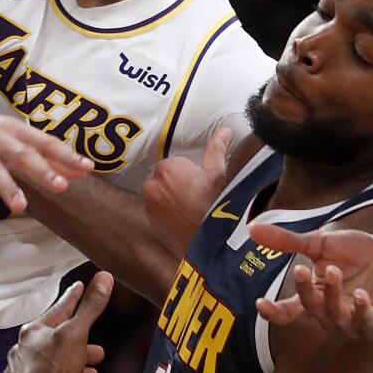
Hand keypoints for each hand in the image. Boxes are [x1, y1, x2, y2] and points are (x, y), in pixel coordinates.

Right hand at [0, 62, 92, 218]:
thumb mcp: (12, 136)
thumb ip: (43, 155)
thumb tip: (78, 171)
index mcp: (13, 132)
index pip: (44, 143)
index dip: (65, 155)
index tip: (87, 168)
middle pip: (21, 154)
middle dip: (42, 170)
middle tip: (60, 187)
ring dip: (6, 186)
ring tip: (20, 205)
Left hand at [6, 272, 111, 372]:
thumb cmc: (56, 369)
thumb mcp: (78, 332)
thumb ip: (91, 306)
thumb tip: (104, 277)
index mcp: (32, 331)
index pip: (58, 309)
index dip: (73, 298)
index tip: (80, 288)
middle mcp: (21, 350)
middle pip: (55, 339)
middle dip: (78, 340)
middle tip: (96, 345)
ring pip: (51, 363)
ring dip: (73, 363)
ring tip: (92, 368)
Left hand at [143, 127, 231, 252]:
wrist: (209, 242)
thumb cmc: (215, 205)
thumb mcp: (218, 174)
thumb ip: (216, 148)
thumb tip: (224, 130)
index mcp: (167, 168)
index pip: (177, 164)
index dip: (192, 175)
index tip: (202, 187)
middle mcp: (152, 184)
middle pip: (166, 179)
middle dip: (179, 185)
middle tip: (198, 199)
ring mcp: (148, 205)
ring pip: (161, 195)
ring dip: (172, 199)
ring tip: (192, 211)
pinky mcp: (149, 222)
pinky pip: (158, 211)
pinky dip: (167, 213)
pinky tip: (183, 220)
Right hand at [248, 224, 372, 338]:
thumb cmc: (355, 251)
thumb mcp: (318, 243)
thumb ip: (287, 241)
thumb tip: (252, 229)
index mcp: (312, 296)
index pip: (288, 311)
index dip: (273, 312)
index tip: (260, 303)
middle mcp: (328, 312)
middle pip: (308, 309)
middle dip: (304, 290)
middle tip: (301, 267)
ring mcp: (351, 319)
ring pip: (333, 315)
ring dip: (331, 295)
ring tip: (335, 270)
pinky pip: (364, 323)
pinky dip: (361, 311)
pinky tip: (361, 296)